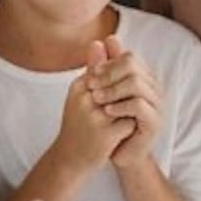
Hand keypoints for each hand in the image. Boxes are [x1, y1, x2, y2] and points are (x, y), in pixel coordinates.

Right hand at [48, 41, 133, 170]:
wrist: (69, 159)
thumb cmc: (78, 124)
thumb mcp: (81, 94)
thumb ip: (92, 69)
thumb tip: (98, 41)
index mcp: (79, 86)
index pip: (111, 73)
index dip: (120, 85)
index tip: (117, 97)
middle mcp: (85, 99)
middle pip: (122, 86)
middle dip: (128, 96)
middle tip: (125, 109)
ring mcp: (95, 117)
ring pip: (128, 102)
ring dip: (130, 111)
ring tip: (125, 119)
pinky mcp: (105, 135)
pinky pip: (130, 122)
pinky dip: (131, 127)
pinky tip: (125, 133)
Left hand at [86, 36, 161, 170]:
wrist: (119, 153)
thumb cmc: (111, 122)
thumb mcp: (104, 92)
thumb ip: (104, 68)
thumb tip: (100, 40)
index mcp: (143, 78)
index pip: (128, 57)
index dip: (107, 63)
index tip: (90, 74)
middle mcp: (153, 88)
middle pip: (133, 65)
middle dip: (108, 72)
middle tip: (90, 84)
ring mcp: (157, 104)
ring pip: (136, 83)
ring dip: (112, 89)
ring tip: (95, 98)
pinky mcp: (155, 122)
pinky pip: (139, 105)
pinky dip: (120, 106)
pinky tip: (106, 111)